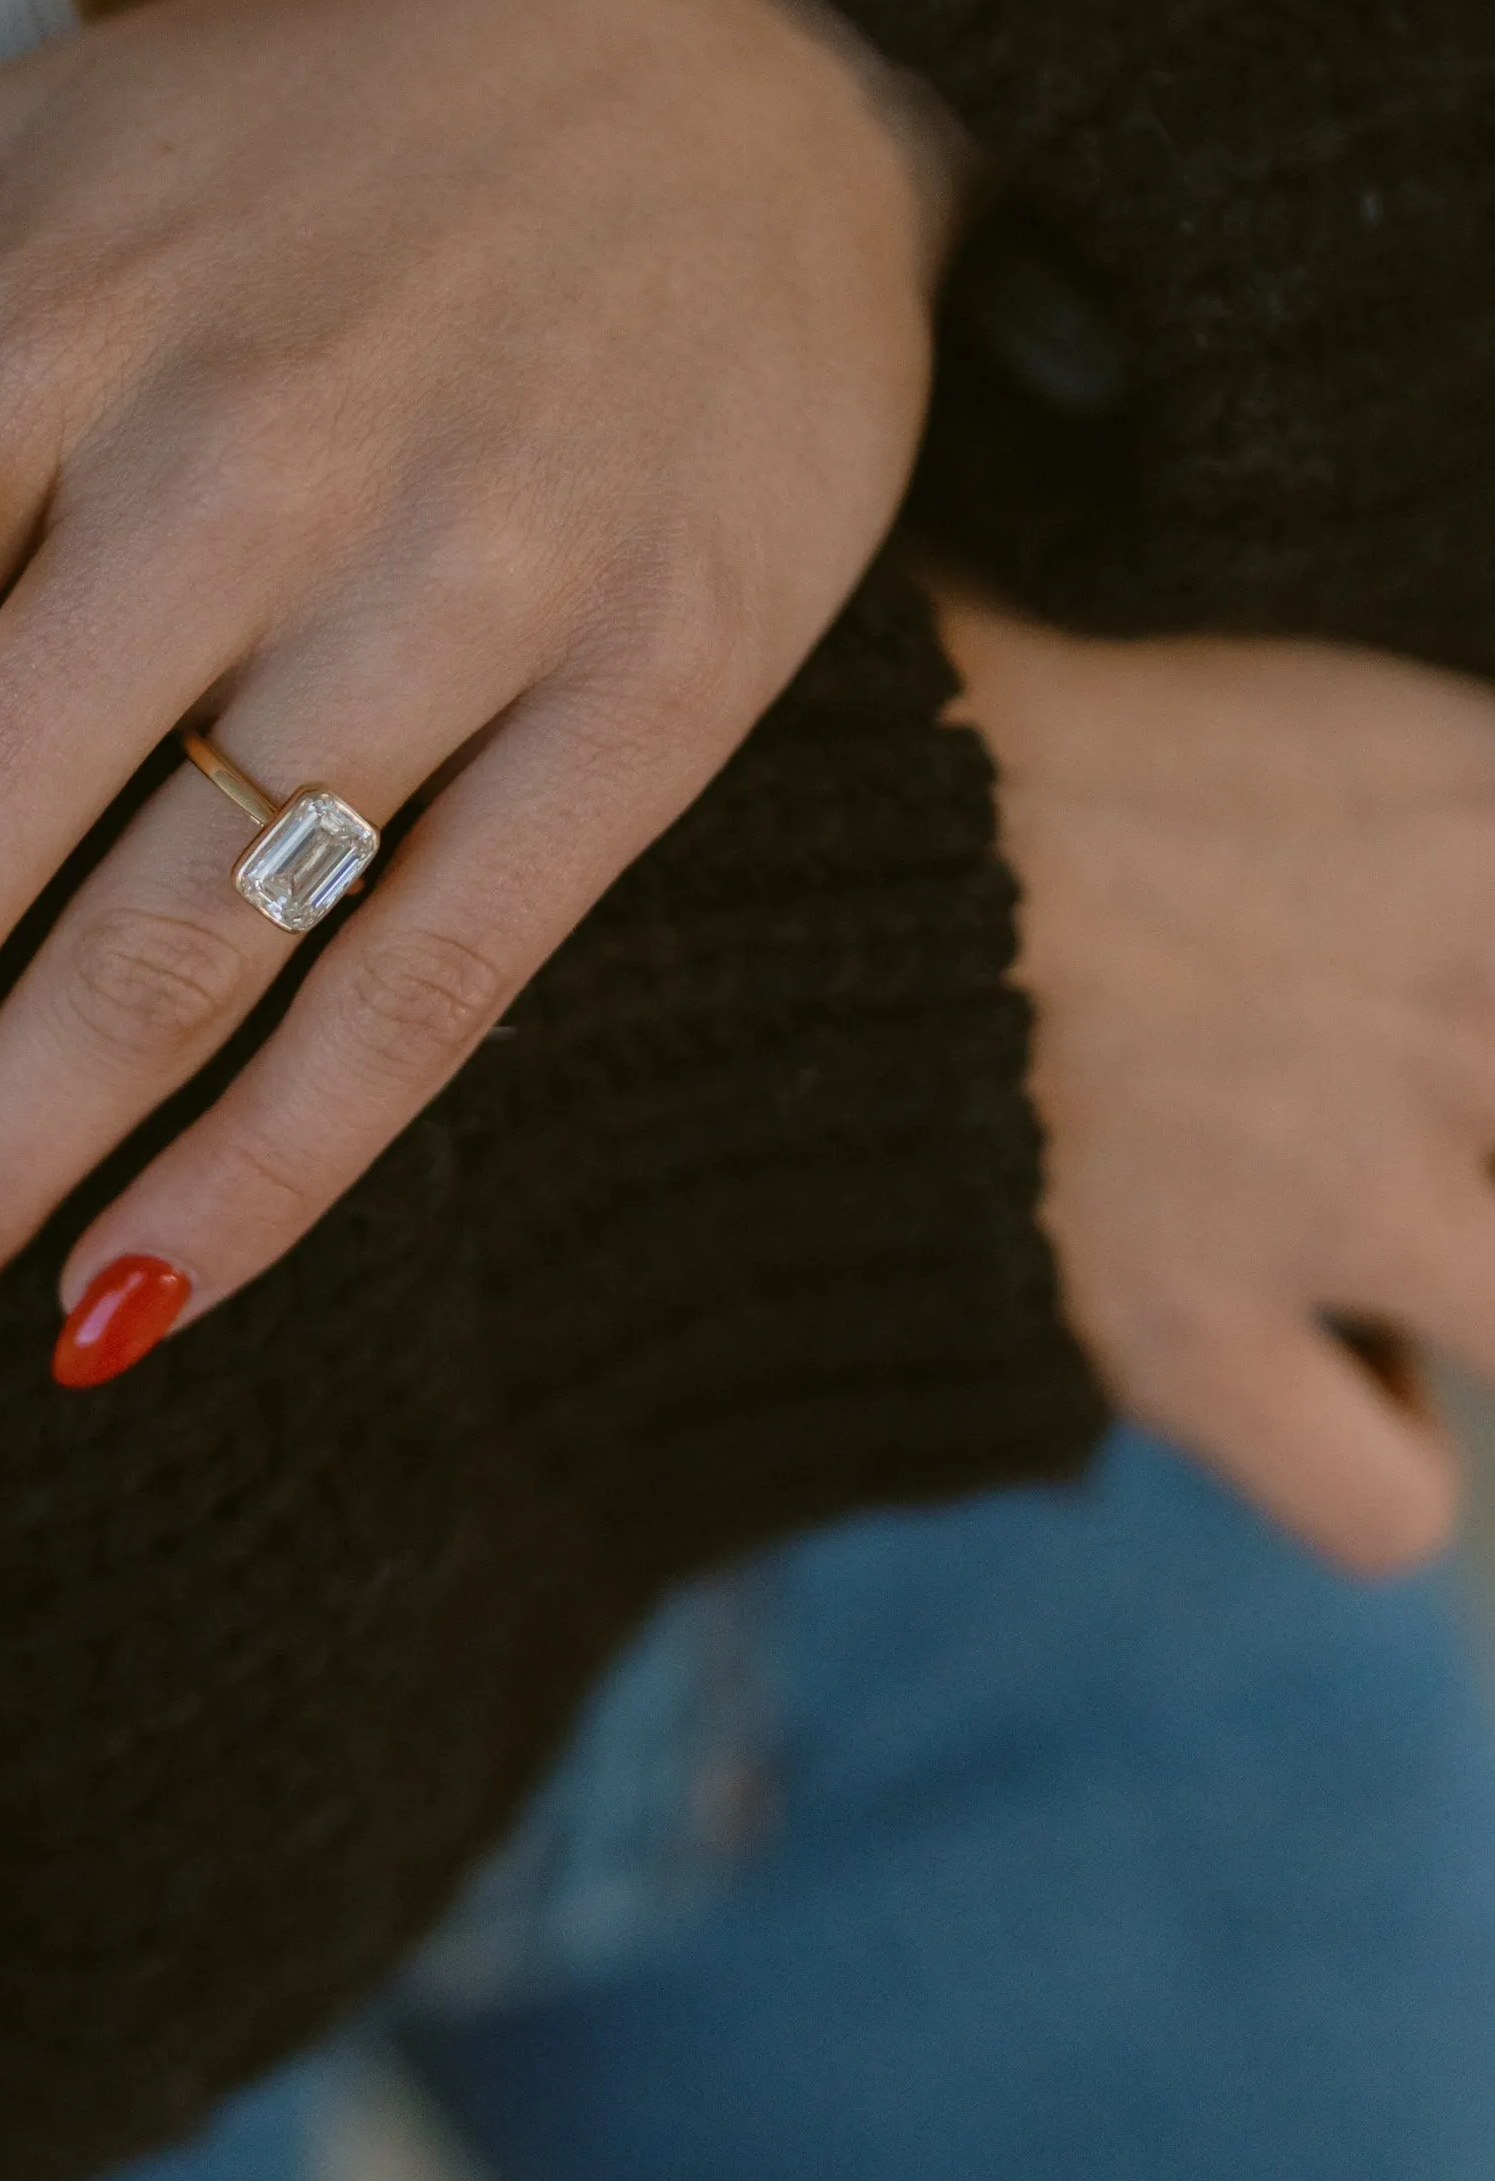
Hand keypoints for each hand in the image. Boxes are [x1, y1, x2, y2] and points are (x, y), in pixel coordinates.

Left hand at [0, 0, 961, 1416]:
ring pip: (151, 966)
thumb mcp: (4, 134)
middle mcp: (226, 459)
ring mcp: (457, 582)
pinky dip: (264, 1177)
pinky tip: (111, 1318)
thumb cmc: (324, 109)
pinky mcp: (653, 690)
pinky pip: (427, 988)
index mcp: (29, 323)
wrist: (767, 21)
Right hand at [942, 590, 1494, 1573]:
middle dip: (1476, 1153)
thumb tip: (1433, 788)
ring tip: (1347, 1240)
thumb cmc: (974, 720)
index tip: (1427, 1013)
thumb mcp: (1276, 675)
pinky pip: (1392, 1505)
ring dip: (1450, 1290)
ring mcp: (1341, 1180)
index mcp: (1489, 810)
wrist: (760, 845)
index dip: (1489, 1009)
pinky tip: (1270, 1356)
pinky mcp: (1194, 1332)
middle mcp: (1464, 1002)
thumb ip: (1399, 772)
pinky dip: (1350, 1453)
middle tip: (1368, 1114)